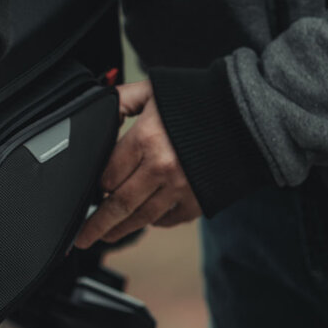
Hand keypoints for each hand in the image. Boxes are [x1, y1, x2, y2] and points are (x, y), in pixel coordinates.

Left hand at [74, 80, 200, 247]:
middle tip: (82, 237)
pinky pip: (169, 220)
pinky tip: (145, 221)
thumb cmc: (199, 99)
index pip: (107, 174)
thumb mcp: (154, 90)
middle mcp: (161, 167)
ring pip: (141, 218)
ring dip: (120, 230)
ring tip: (105, 236)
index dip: (95, 185)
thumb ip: (123, 99)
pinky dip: (155, 222)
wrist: (245, 114)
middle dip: (96, 224)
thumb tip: (100, 107)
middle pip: (118, 204)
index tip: (90, 191)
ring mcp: (181, 187)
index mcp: (146, 139)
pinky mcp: (198, 200)